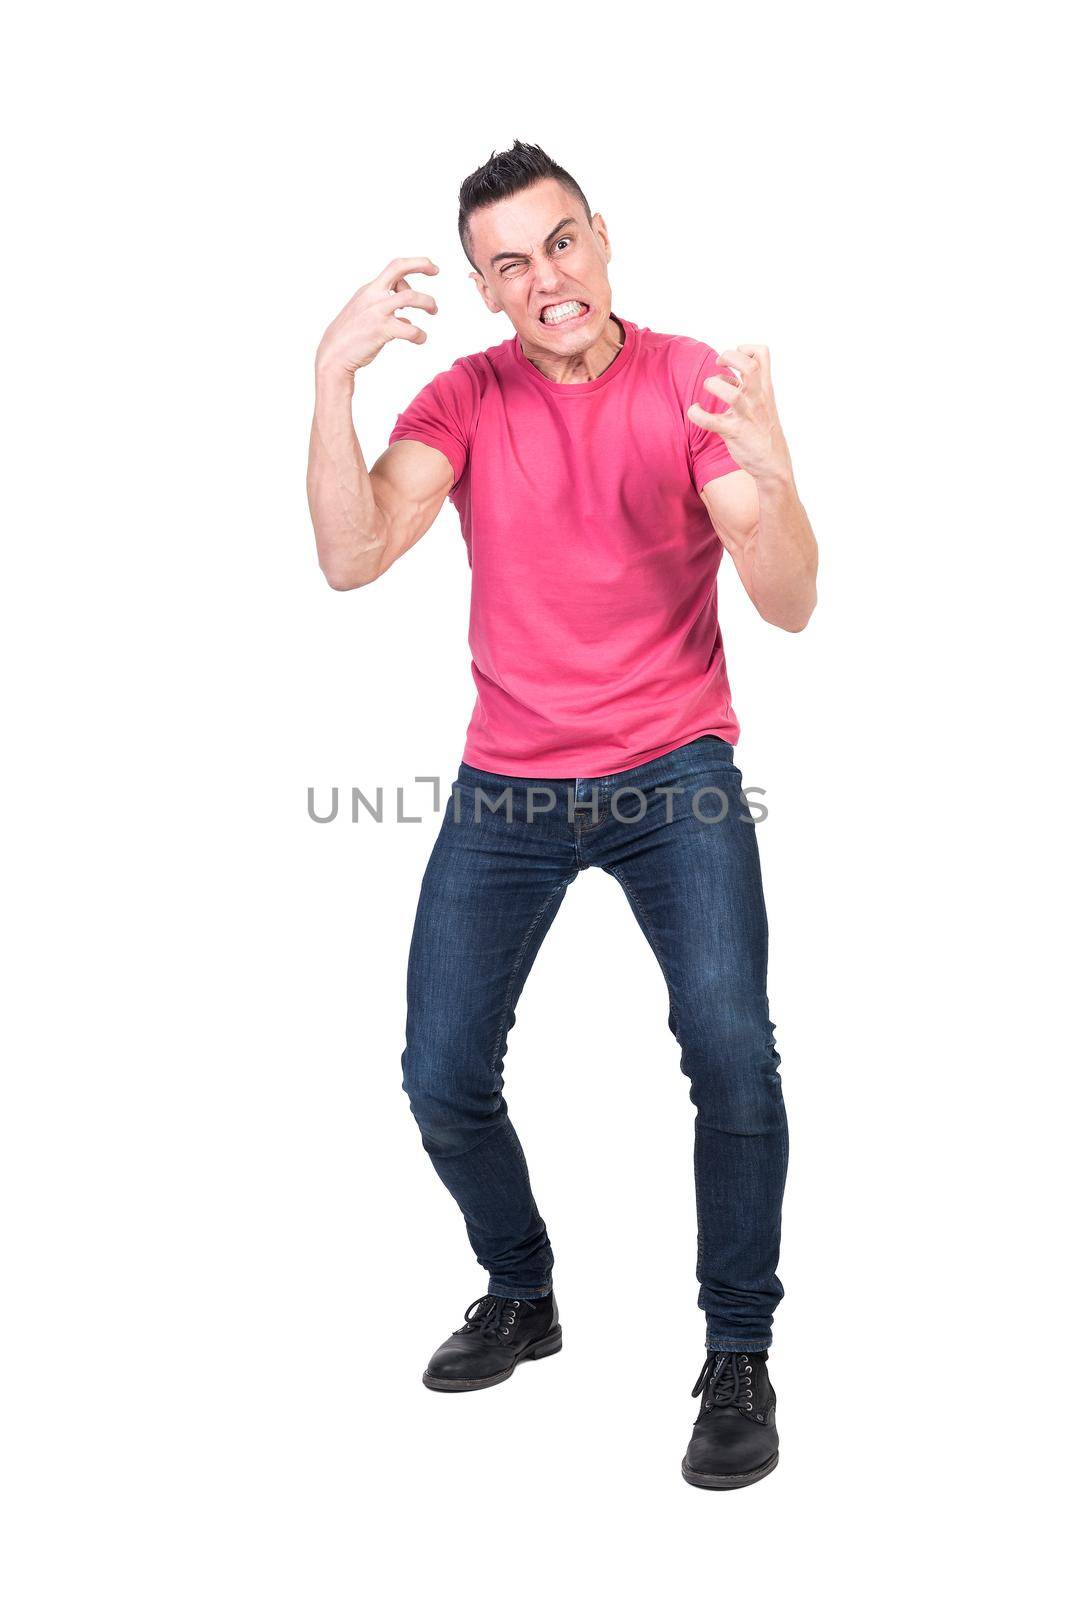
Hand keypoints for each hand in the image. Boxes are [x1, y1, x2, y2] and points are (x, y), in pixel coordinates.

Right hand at [315, 257, 438, 379]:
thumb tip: (406, 317)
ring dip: (427, 302)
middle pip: (398, 268)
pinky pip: (410, 329)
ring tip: (434, 311)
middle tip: (436, 271)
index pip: (394, 268)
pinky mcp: (381, 330)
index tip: (430, 268)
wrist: (333, 356)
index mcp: (369, 290)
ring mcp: (377, 312)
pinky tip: (420, 339)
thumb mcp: (366, 315)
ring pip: (410, 297)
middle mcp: (373, 295)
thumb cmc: (350, 338)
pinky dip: (420, 334)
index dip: (414, 264)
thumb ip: (386, 312)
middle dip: (421, 264)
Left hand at [688, 345, 791, 482]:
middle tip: (718, 365)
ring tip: (709, 388)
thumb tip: (725, 377)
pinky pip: (711, 421)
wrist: (773, 464)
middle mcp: (758, 399)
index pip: (763, 354)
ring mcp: (747, 416)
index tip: (732, 358)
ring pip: (731, 393)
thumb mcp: (762, 403)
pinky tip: (695, 411)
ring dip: (714, 385)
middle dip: (729, 357)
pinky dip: (697, 414)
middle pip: (749, 366)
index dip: (745, 348)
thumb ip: (747, 388)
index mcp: (765, 388)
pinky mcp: (734, 433)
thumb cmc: (763, 432)